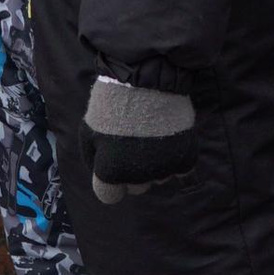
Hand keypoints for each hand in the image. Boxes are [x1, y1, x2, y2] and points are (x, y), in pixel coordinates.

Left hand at [86, 74, 199, 205]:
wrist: (146, 78)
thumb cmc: (112, 103)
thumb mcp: (88, 130)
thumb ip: (92, 159)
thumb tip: (101, 175)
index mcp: (111, 171)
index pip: (109, 196)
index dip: (109, 181)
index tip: (113, 164)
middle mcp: (138, 176)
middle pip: (135, 187)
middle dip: (132, 171)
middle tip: (132, 144)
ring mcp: (164, 168)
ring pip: (157, 178)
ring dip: (154, 164)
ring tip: (151, 135)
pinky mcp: (185, 158)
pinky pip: (179, 170)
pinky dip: (174, 158)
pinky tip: (168, 139)